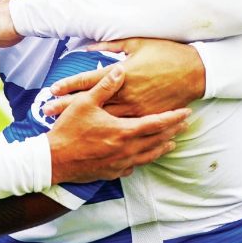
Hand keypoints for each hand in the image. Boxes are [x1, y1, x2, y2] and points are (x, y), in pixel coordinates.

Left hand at [45, 39, 204, 118]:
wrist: (195, 71)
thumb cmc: (166, 53)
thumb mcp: (136, 43)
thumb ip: (110, 44)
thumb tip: (89, 46)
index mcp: (123, 72)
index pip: (89, 80)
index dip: (69, 85)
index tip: (52, 90)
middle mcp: (127, 92)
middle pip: (91, 102)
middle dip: (67, 107)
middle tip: (47, 112)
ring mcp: (136, 107)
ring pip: (104, 117)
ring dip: (83, 121)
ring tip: (64, 125)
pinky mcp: (146, 116)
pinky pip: (124, 126)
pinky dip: (108, 129)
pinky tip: (95, 135)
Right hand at [47, 66, 190, 183]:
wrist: (55, 160)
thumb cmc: (69, 129)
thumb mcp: (85, 102)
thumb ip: (105, 86)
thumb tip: (120, 70)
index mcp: (123, 130)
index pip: (156, 123)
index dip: (173, 117)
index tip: (186, 112)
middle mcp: (127, 149)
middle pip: (157, 140)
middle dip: (173, 132)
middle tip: (185, 125)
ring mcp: (121, 163)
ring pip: (149, 156)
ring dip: (162, 148)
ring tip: (172, 143)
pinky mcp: (112, 172)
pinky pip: (134, 166)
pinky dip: (143, 160)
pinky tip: (143, 156)